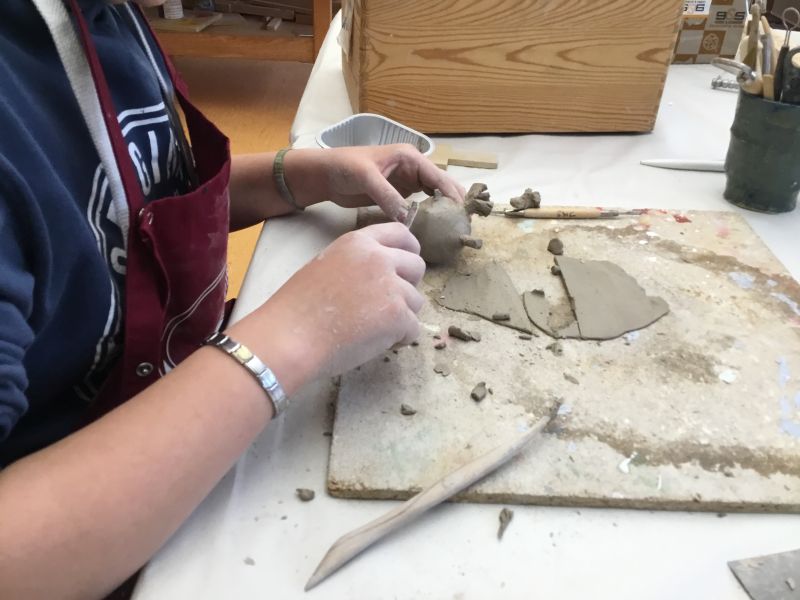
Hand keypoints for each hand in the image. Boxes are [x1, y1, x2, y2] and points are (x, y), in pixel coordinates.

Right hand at [230, 223, 425, 389]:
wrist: (289, 338)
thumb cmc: (298, 309)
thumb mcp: (326, 266)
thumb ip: (357, 263)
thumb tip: (384, 277)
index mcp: (358, 242)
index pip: (401, 233)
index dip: (408, 251)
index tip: (404, 267)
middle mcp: (379, 258)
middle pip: (417, 266)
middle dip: (408, 286)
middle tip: (386, 305)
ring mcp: (391, 286)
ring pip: (416, 301)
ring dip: (401, 316)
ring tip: (371, 328)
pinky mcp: (397, 315)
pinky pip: (413, 328)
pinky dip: (399, 339)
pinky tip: (373, 343)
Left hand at [285, 145, 465, 221]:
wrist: (324, 175)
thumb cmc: (344, 166)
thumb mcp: (367, 178)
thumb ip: (388, 197)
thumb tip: (409, 220)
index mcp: (410, 158)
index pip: (439, 176)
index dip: (453, 195)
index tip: (462, 215)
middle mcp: (413, 170)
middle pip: (442, 187)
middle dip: (454, 204)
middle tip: (464, 226)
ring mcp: (407, 184)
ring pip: (433, 198)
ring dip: (443, 212)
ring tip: (455, 231)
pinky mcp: (398, 196)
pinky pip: (419, 207)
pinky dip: (428, 217)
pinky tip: (434, 232)